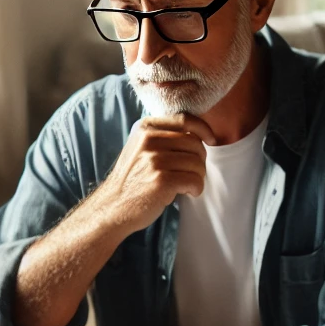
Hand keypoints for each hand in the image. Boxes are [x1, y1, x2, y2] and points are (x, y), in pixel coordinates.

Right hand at [98, 114, 215, 235]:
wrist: (113, 206)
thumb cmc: (134, 179)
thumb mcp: (141, 148)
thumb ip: (163, 136)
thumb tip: (200, 134)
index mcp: (145, 127)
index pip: (185, 119)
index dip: (204, 130)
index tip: (211, 141)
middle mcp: (149, 139)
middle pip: (195, 143)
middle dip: (200, 160)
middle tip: (191, 173)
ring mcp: (154, 160)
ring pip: (197, 163)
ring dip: (198, 177)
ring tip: (187, 185)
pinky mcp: (161, 180)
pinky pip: (195, 180)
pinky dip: (196, 189)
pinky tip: (187, 193)